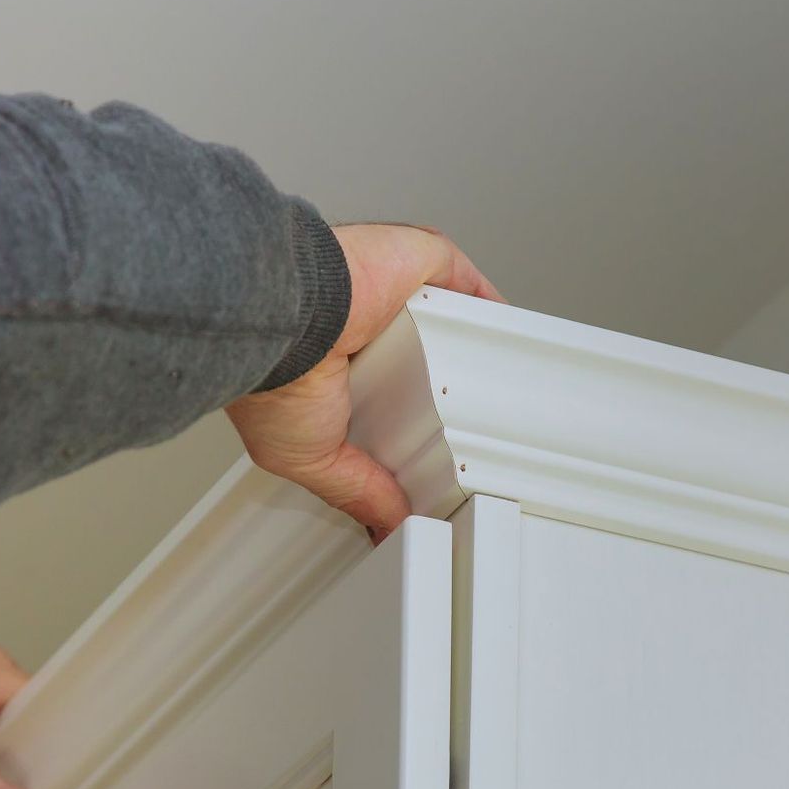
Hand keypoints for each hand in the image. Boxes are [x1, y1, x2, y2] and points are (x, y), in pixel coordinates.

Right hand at [226, 223, 504, 541]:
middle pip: (428, 355)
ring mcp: (397, 291)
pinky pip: (472, 284)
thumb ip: (356, 488)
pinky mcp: (422, 261)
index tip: (440, 450)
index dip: (417, 416)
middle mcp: (366, 325)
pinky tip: (515, 346)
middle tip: (481, 429)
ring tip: (506, 393)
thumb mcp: (312, 457)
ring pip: (453, 318)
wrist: (282, 321)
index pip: (390, 392)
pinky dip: (496, 311)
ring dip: (478, 347)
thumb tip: (387, 526)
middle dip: (454, 384)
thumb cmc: (273, 379)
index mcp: (336, 367)